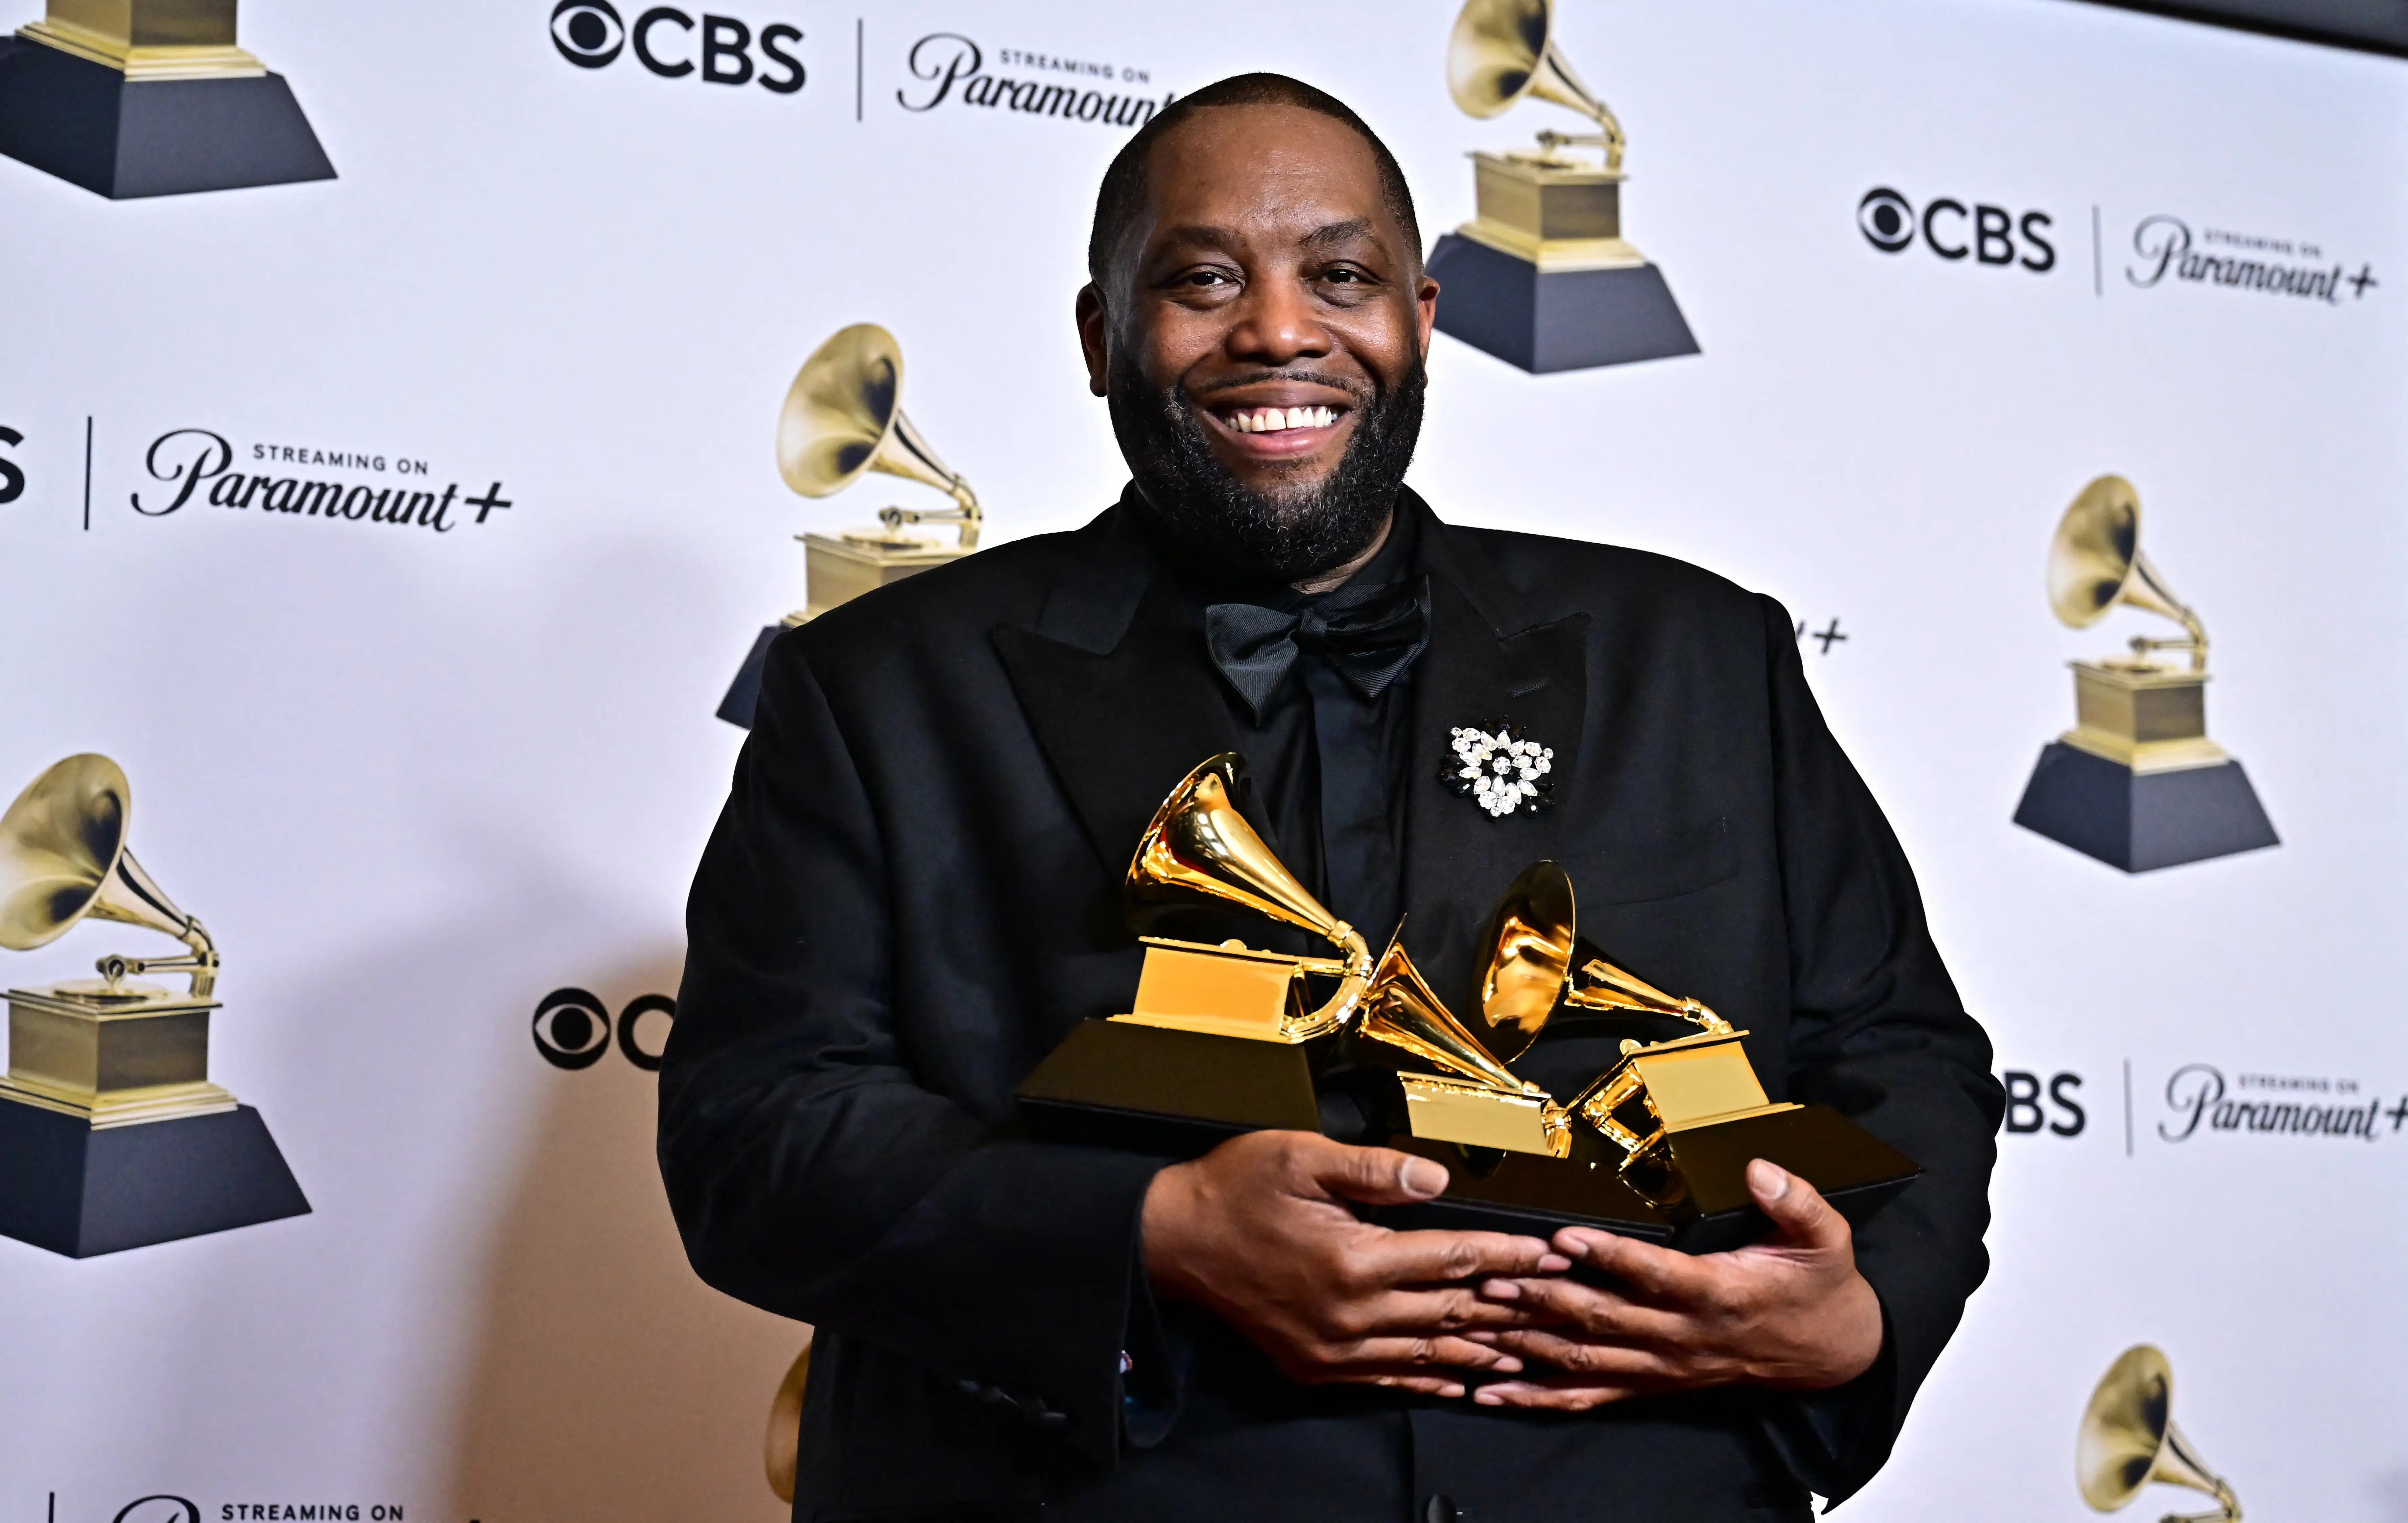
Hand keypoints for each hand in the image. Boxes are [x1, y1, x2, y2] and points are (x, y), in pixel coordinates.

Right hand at [1142, 1130, 1570, 1397]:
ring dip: (1478, 1350)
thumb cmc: (1235, 1189)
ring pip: (1424, 1353)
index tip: (1551, 1254)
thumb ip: (1375, 1171)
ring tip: (1525, 1349)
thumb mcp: (1302, 1157)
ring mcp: (1331, 1348)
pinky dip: (1426, 1379)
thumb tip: (1437, 1180)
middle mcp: (1349, 1314)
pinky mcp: (1314, 1365)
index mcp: (1353, 1259)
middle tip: (1559, 1304)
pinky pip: (1385, 1377)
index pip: (1453, 1258)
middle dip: (1509, 1306)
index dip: (1508, 1257)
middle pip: (1449, 1311)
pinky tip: (1455, 1380)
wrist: (1174, 1241)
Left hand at [1466, 1159, 1882, 1410]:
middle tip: (1494, 1277)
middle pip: (1605, 1319)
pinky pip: (1591, 1396)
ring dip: (1531, 1343)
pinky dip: (1540, 1398)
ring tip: (1480, 1321)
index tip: (1564, 1237)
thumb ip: (1796, 1200)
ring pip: (1588, 1360)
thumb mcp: (1827, 1237)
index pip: (1654, 1274)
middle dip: (1544, 1300)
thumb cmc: (1818, 1286)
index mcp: (1719, 1293)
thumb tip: (1760, 1169)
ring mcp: (1665, 1367)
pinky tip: (1494, 1393)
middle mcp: (1684, 1337)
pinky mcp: (1653, 1385)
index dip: (1609, 1256)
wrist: (1831, 1350)